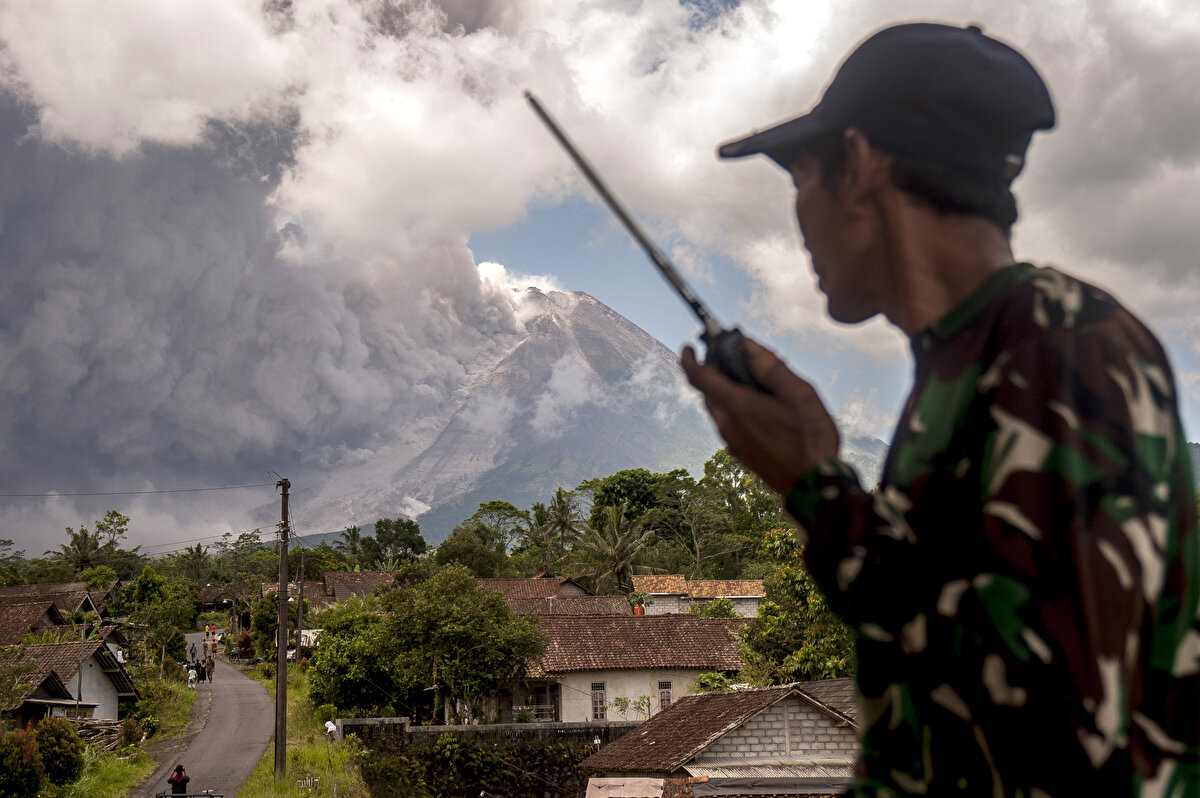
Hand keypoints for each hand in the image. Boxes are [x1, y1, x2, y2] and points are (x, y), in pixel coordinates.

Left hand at [681, 338, 838, 493]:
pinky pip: (726, 423)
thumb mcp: (800, 394)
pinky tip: (757, 407)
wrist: (813, 486)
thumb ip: (771, 367)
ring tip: (751, 382)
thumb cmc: (812, 439)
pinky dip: (732, 408)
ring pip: (716, 408)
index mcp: (738, 406)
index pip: (699, 377)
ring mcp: (731, 442)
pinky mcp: (739, 453)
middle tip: (732, 358)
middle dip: (712, 372)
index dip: (689, 358)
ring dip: (724, 391)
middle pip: (706, 392)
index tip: (689, 347)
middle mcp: (727, 424)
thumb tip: (747, 346)